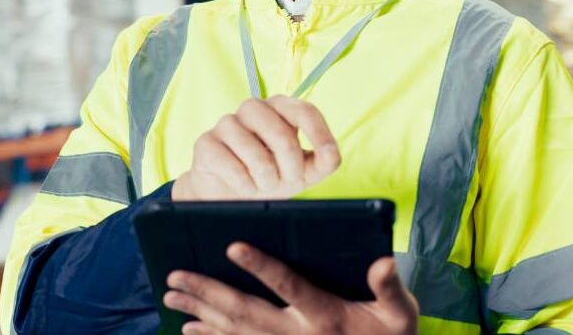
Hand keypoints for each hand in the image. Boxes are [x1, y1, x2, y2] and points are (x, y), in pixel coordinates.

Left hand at [164, 243, 417, 334]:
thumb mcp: (402, 314)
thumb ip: (391, 288)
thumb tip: (383, 261)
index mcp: (327, 316)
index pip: (290, 286)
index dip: (262, 267)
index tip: (233, 246)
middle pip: (246, 312)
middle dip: (207, 292)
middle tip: (174, 275)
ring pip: (234, 331)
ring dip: (200, 313)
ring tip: (171, 297)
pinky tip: (190, 327)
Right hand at [172, 96, 340, 200]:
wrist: (230, 196)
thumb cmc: (271, 176)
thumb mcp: (304, 171)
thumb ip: (324, 161)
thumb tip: (329, 153)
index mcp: (280, 108)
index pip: (304, 110)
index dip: (319, 133)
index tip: (326, 154)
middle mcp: (253, 108)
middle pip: (281, 134)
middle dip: (290, 166)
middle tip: (286, 181)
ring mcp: (227, 123)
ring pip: (254, 150)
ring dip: (265, 177)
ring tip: (265, 184)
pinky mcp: (206, 142)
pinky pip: (229, 164)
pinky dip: (243, 183)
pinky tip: (245, 186)